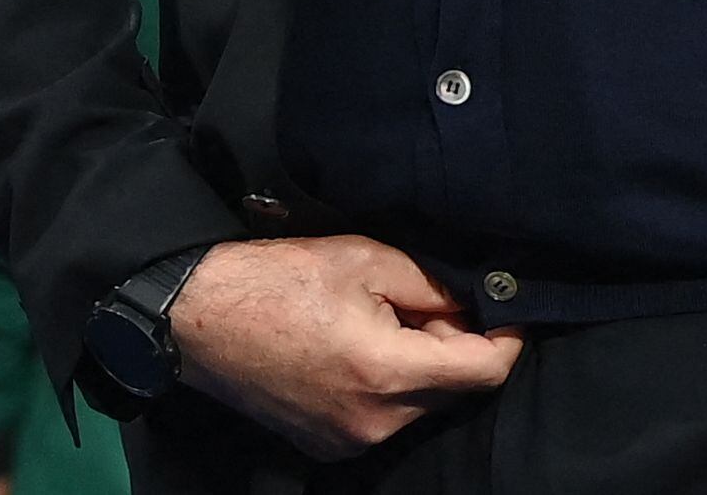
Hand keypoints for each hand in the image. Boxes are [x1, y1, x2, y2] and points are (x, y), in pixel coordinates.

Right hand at [169, 237, 524, 460]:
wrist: (199, 318)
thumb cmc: (277, 278)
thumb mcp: (363, 258)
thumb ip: (430, 284)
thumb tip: (477, 300)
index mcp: (386, 373)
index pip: (484, 372)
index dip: (508, 336)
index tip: (507, 306)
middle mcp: (375, 422)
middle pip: (453, 390)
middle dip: (454, 344)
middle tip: (425, 299)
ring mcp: (349, 442)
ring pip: (420, 405)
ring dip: (420, 365)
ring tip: (381, 319)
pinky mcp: (328, 447)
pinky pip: (385, 419)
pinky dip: (389, 386)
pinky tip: (356, 348)